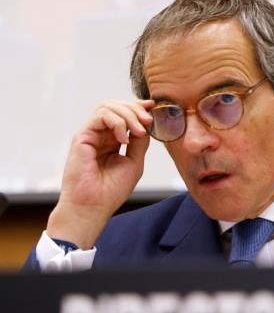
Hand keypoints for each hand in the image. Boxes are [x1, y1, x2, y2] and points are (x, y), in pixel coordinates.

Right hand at [47, 99, 155, 249]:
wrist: (93, 207)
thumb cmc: (111, 190)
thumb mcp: (134, 162)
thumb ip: (139, 142)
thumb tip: (146, 123)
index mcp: (113, 140)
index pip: (124, 114)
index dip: (138, 107)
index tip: (153, 107)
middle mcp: (101, 135)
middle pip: (116, 106)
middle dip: (135, 109)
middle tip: (148, 120)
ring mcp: (91, 134)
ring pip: (108, 106)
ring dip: (128, 114)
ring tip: (139, 131)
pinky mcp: (82, 137)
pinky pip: (101, 116)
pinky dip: (117, 122)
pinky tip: (124, 139)